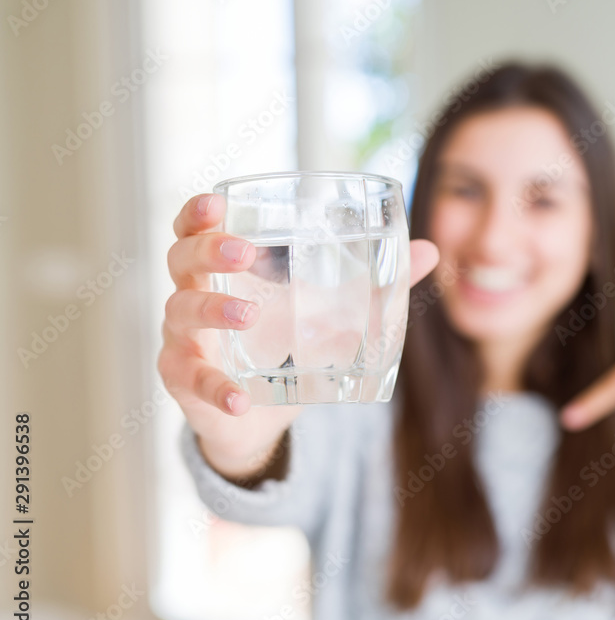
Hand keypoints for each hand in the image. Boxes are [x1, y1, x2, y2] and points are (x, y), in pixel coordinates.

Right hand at [157, 193, 439, 477]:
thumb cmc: (287, 348)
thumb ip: (374, 284)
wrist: (258, 418)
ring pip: (180, 313)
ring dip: (212, 310)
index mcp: (225, 270)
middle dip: (208, 250)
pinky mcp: (186, 382)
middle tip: (244, 253)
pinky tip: (239, 398)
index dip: (198, 212)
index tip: (216, 201)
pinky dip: (215, 388)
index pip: (196, 228)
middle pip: (182, 259)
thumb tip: (429, 251)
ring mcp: (185, 339)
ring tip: (248, 315)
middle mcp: (195, 296)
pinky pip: (191, 381)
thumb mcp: (328, 314)